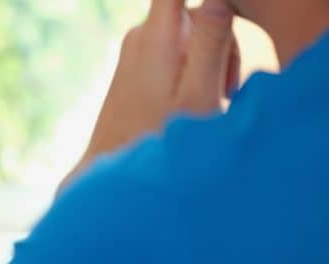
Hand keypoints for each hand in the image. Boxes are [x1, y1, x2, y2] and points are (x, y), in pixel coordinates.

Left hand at [66, 0, 239, 183]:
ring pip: (187, 34)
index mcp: (156, 35)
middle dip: (219, 43)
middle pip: (194, 13)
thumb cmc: (160, 139)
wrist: (113, 172)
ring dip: (206, 61)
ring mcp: (134, 50)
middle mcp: (139, 34)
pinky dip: (188, 70)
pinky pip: (172, 51)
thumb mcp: (198, 94)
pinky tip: (188, 103)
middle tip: (224, 88)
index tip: (212, 33)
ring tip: (207, 101)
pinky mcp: (134, 66)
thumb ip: (210, 43)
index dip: (209, 3)